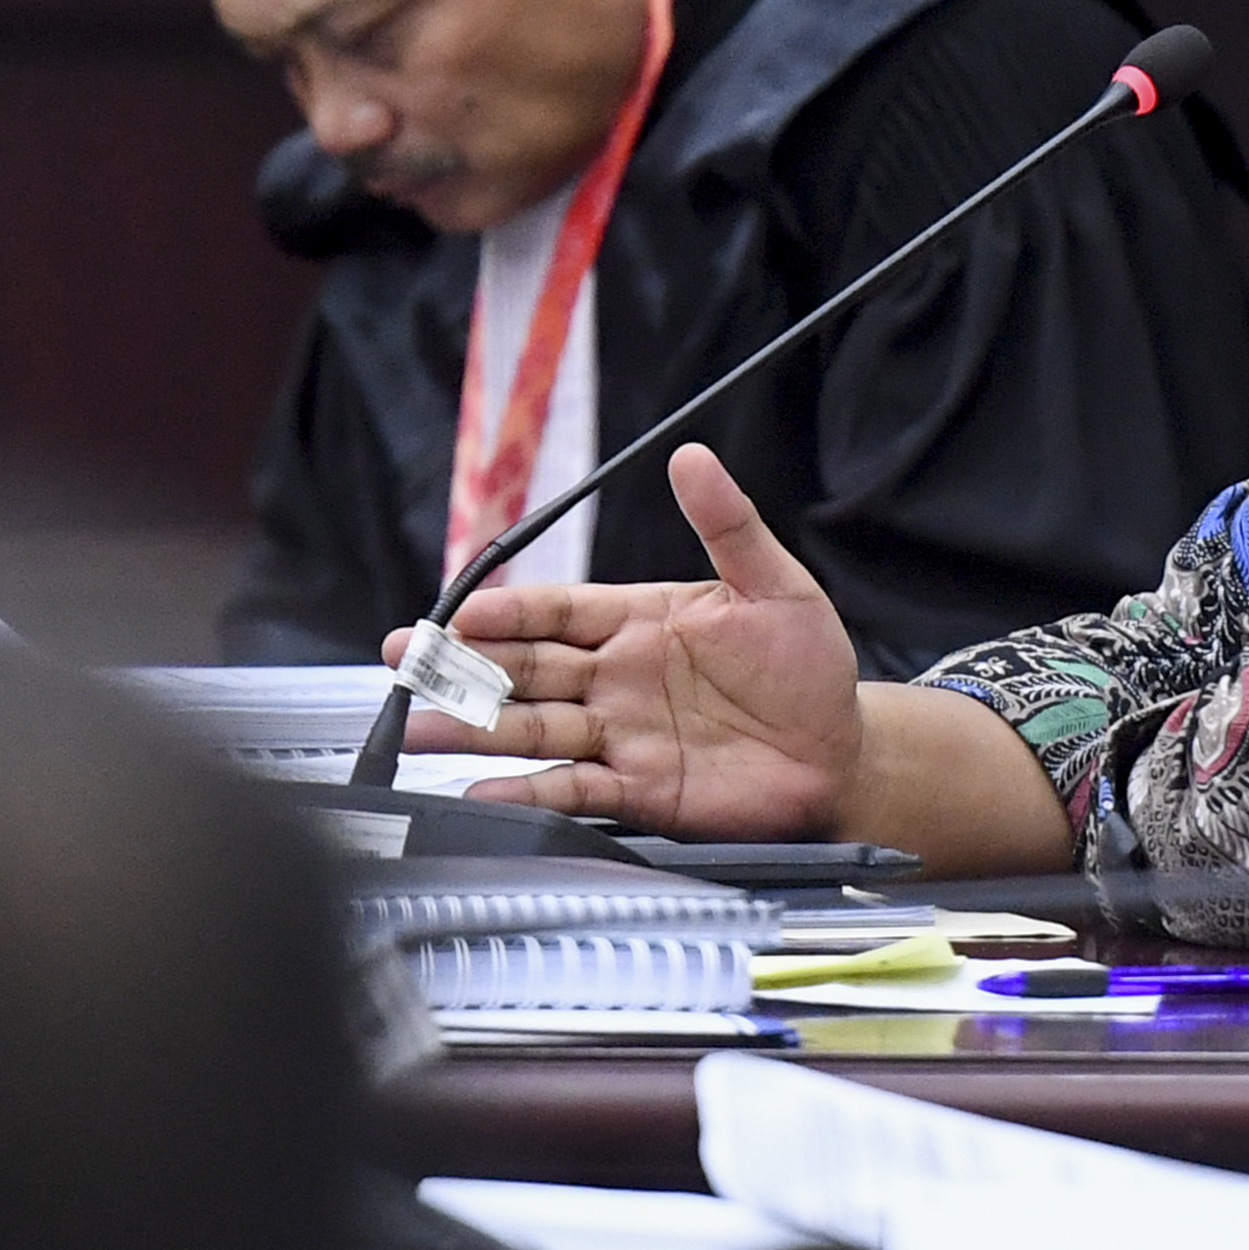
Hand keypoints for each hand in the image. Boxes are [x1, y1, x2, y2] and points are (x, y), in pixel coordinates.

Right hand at [394, 443, 862, 835]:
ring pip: (532, 726)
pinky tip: (481, 791)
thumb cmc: (809, 667)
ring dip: (473, 728)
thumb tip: (691, 457)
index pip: (558, 609)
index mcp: (637, 621)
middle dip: (461, 664)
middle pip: (524, 667)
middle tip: (407, 660)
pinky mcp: (637, 790)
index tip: (464, 611)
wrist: (841, 753)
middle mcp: (614, 677)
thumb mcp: (775, 587)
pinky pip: (572, 788)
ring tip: (417, 727)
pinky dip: (527, 792)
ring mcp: (620, 734)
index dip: (510, 610)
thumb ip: (729, 527)